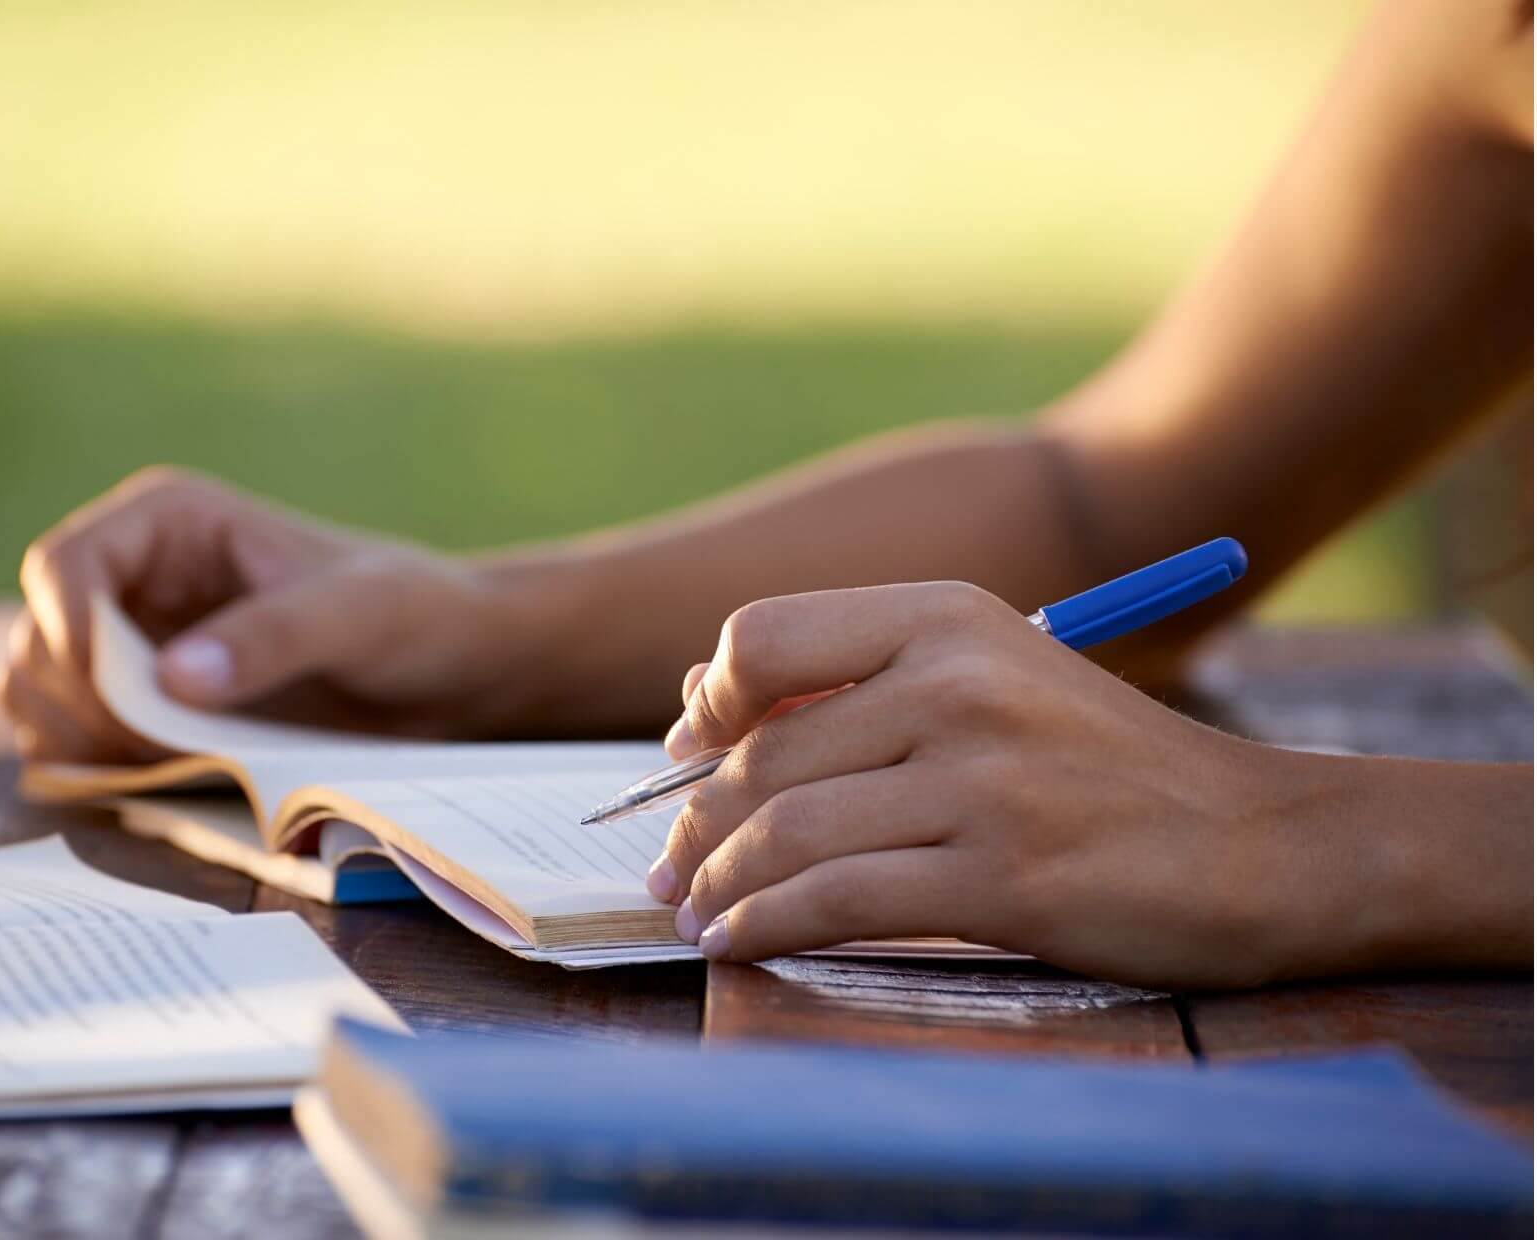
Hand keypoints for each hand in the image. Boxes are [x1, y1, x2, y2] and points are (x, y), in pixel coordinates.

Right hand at [0, 467, 549, 761]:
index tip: (118, 698)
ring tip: (163, 765)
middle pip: (40, 642)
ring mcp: (134, 645)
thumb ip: (272, 639)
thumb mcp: (356, 616)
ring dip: (77, 742)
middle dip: (77, 704)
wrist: (449, 670)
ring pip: (41, 697)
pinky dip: (98, 769)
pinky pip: (79, 741)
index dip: (66, 633)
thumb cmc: (412, 615)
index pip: (62, 567)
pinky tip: (162, 779)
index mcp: (168, 522)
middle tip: (153, 750)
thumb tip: (173, 678)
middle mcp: (134, 578)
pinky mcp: (148, 707)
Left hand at [647, 582, 1393, 989]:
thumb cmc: (1108, 768)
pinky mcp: (1004, 876)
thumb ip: (863, 682)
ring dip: (719, 884)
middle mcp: (958, 682)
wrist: (1265, 843)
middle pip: (763, 755)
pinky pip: (835, 903)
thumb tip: (699, 710)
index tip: (687, 757)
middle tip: (671, 867)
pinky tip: (738, 944)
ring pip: (788, 832)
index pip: (763, 638)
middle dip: (696, 824)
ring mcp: (982, 779)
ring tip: (694, 912)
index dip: (707, 704)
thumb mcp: (997, 677)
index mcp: (948, 618)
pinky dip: (766, 927)